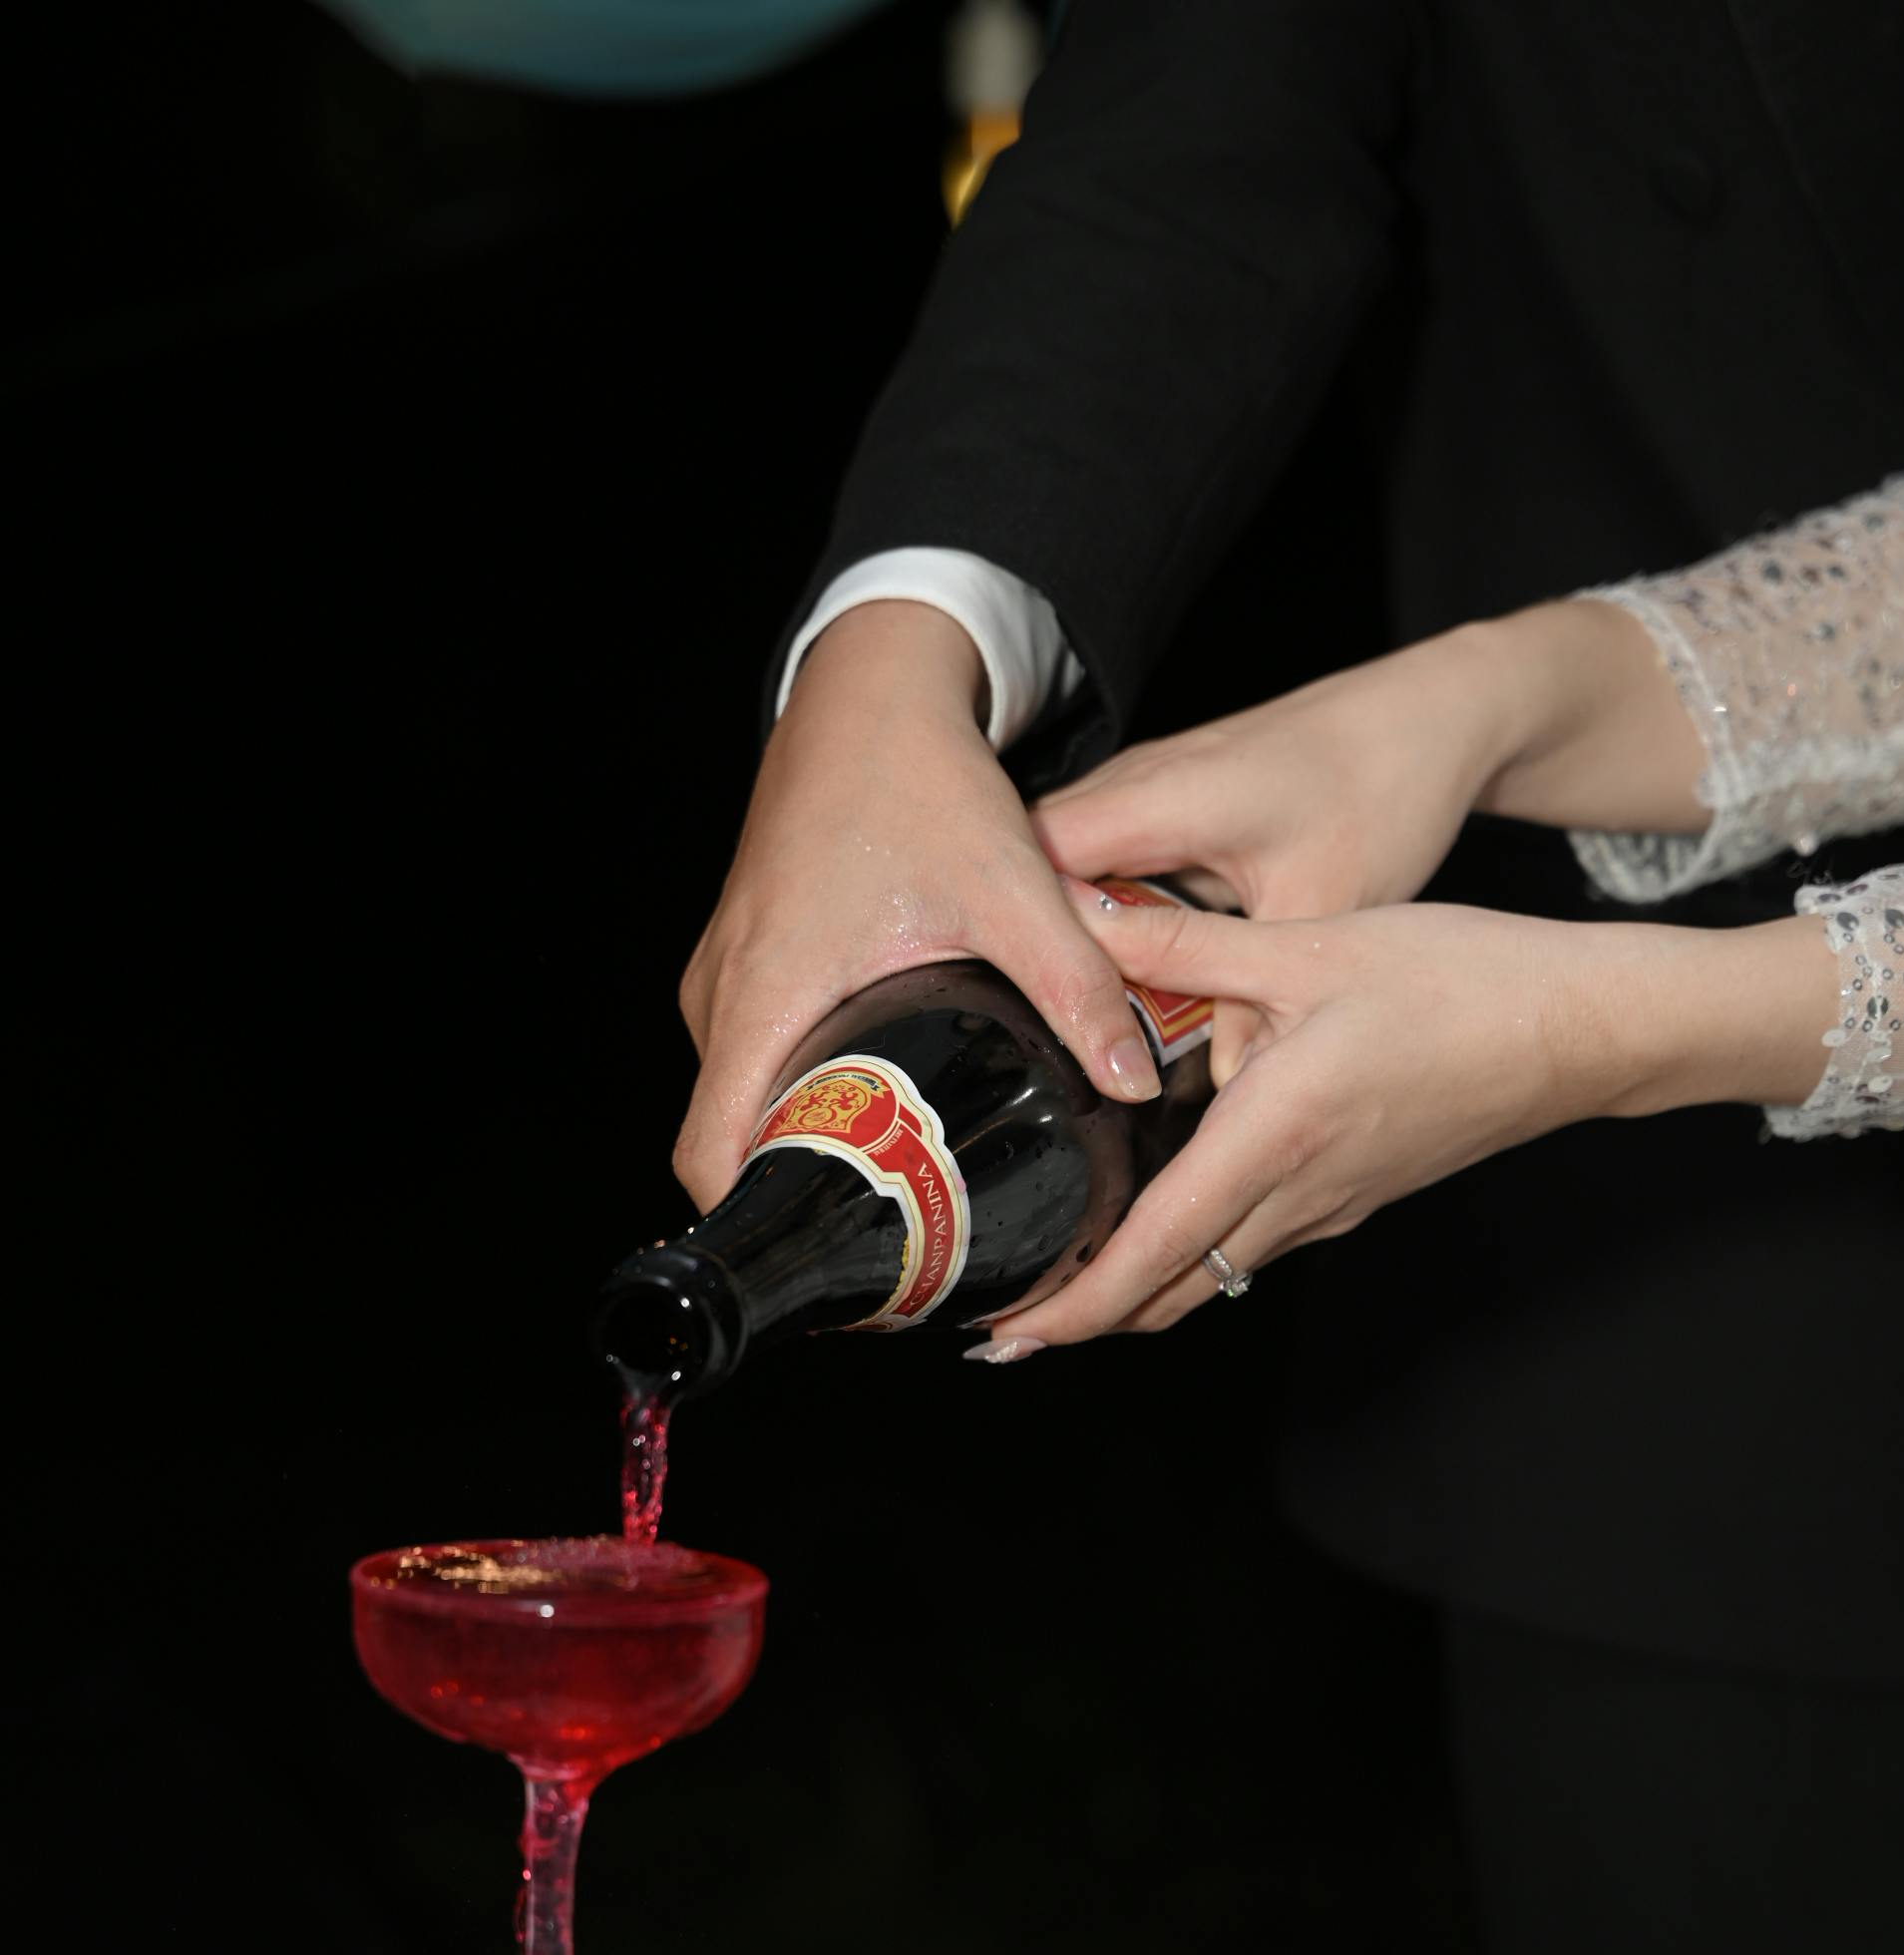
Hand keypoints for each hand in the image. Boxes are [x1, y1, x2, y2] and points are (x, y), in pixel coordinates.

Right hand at [675, 603, 1160, 1209]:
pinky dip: (800, 1094)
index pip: (714, 1154)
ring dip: (805, 1146)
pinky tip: (879, 1110)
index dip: (765, 1226)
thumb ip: (1077, 986)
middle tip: (894, 1247)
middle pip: (731, 1141)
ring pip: (742, 1099)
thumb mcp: (1010, 886)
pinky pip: (753, 1056)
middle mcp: (724, 995)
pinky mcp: (743, 958)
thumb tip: (1137, 1085)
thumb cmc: (918, 777)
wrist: (870, 690)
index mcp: (765, 992)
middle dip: (804, 1200)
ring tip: (895, 1192)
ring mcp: (725, 976)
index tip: (837, 1264)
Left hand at [981, 887, 1832, 1348]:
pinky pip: (1256, 1242)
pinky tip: (1158, 1223)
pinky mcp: (1357, 1194)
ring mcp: (1334, 1204)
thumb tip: (1078, 917)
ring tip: (1063, 1284)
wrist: (1585, 1025)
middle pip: (1171, 1289)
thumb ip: (1184, 945)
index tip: (1007, 1336)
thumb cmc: (1465, 978)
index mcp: (1276, 1135)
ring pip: (1213, 1274)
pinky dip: (1192, 1254)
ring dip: (1136, 1291)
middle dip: (1084, 1320)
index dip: (1073, 1306)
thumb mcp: (1313, 942)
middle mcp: (1301, 1192)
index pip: (1151, 1252)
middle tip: (1002, 1331)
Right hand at [1029, 603, 1709, 1083]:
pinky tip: (1118, 991)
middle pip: (1032, 880)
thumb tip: (1221, 1099)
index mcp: (1150, 801)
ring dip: (1062, 946)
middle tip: (1022, 1052)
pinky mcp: (1165, 808)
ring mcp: (1143, 794)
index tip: (1008, 1028)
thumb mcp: (1320, 904)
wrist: (1430, 713)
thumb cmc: (1381, 783)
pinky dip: (1103, 928)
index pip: (1030, 872)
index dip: (1013, 950)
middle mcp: (1129, 788)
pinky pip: (1104, 872)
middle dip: (1024, 960)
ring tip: (1056, 1034)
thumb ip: (1257, 1002)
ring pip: (1065, 878)